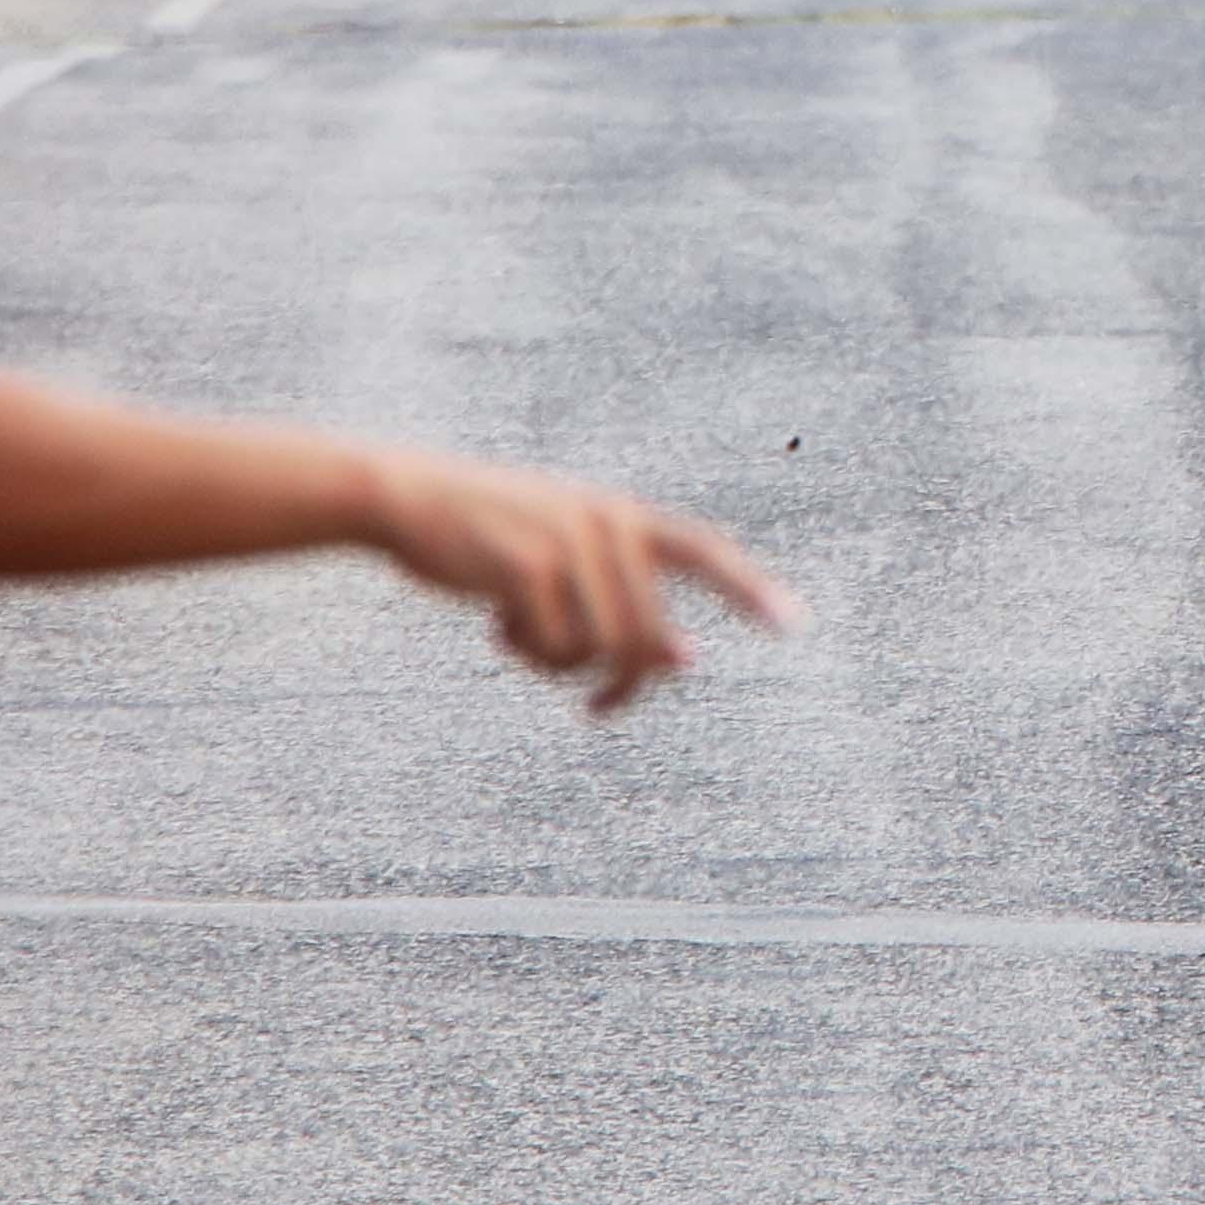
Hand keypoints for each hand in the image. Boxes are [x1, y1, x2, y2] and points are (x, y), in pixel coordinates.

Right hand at [357, 450, 798, 715]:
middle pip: (648, 634)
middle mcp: (607, 522)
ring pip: (602, 647)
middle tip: (597, 708)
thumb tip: (686, 661)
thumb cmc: (489, 536)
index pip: (704, 550)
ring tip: (522, 640)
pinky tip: (497, 626)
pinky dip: (529, 654)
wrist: (408, 497)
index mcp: (622, 515)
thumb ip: (624, 599)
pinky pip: (554, 647)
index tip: (796, 624)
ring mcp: (568, 541)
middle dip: (624, 683)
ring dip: (563, 666)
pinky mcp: (528, 565)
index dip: (750, 588)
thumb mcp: (562, 558)